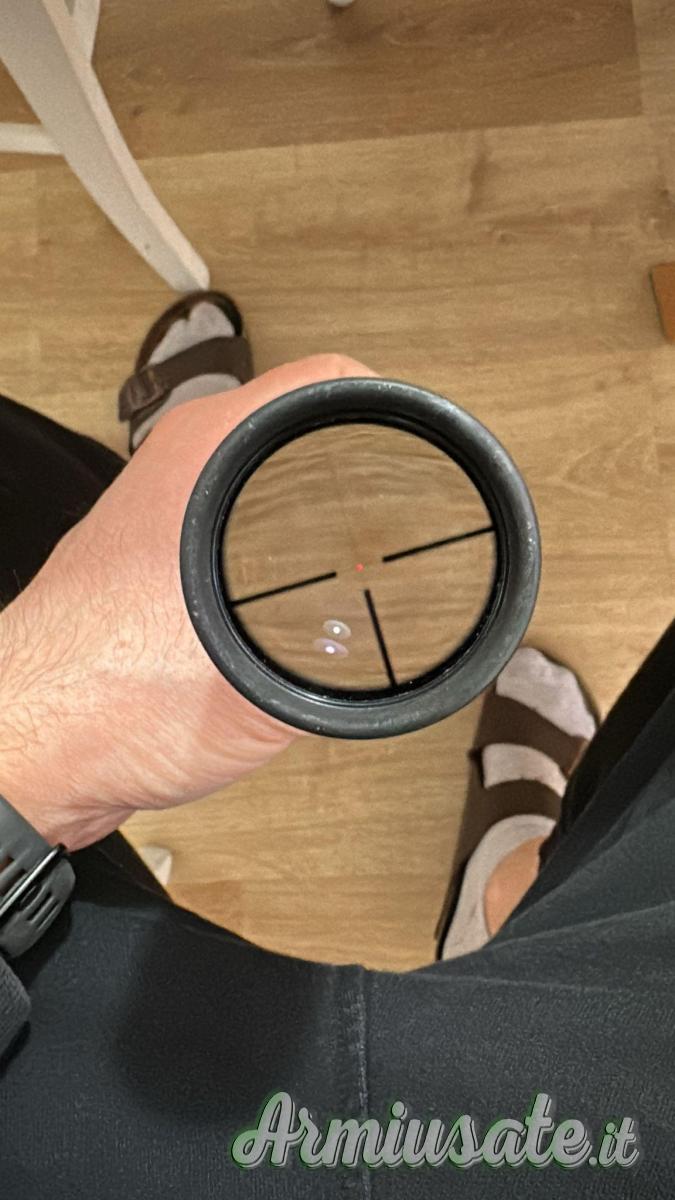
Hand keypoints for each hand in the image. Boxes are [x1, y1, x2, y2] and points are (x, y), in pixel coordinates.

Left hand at [0, 354, 375, 848]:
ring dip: (321, 506)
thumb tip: (408, 656)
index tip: (430, 454)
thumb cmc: (105, 702)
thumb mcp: (262, 686)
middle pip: (304, 427)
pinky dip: (282, 540)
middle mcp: (181, 464)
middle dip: (366, 469)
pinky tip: (303, 589)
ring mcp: (166, 503)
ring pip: (270, 474)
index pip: (331, 379)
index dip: (398, 412)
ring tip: (366, 551)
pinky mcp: (157, 548)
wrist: (29, 741)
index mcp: (209, 456)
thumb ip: (345, 664)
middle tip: (409, 513)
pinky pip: (241, 518)